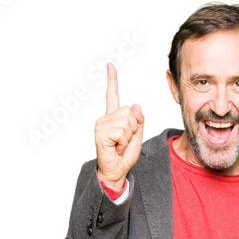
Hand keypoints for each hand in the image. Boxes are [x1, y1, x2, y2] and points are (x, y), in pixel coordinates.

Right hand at [95, 63, 143, 188]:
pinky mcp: (100, 133)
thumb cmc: (124, 156)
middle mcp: (105, 119)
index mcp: (113, 118)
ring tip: (119, 145)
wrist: (117, 172)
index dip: (112, 80)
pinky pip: (121, 131)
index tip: (110, 65)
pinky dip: (123, 141)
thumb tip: (135, 105)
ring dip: (128, 136)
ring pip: (127, 121)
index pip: (112, 96)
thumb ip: (138, 120)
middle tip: (124, 141)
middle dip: (133, 129)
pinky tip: (116, 148)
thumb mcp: (137, 135)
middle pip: (129, 112)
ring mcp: (101, 125)